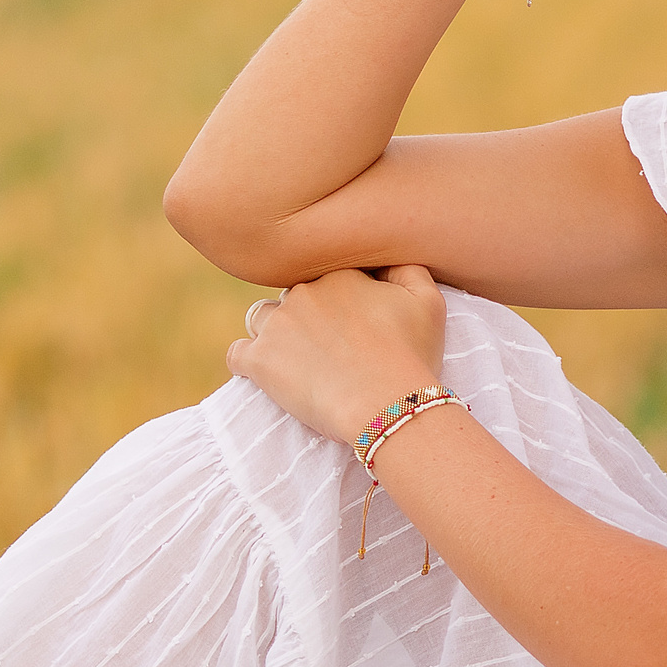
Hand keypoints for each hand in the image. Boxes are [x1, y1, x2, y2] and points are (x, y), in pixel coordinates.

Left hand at [227, 265, 448, 442]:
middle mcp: (304, 291)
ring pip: (261, 317)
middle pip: (295, 295)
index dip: (341, 297)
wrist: (386, 404)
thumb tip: (387, 262)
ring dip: (274, 332)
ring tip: (295, 358)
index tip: (352, 322)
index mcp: (340, 274)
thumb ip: (408, 268)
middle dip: (307, 314)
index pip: (329, 274)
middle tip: (328, 346)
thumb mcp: (428, 301)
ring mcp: (277, 325)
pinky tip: (265, 372)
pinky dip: (248, 362)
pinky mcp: (259, 360)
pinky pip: (237, 354)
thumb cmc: (412, 355)